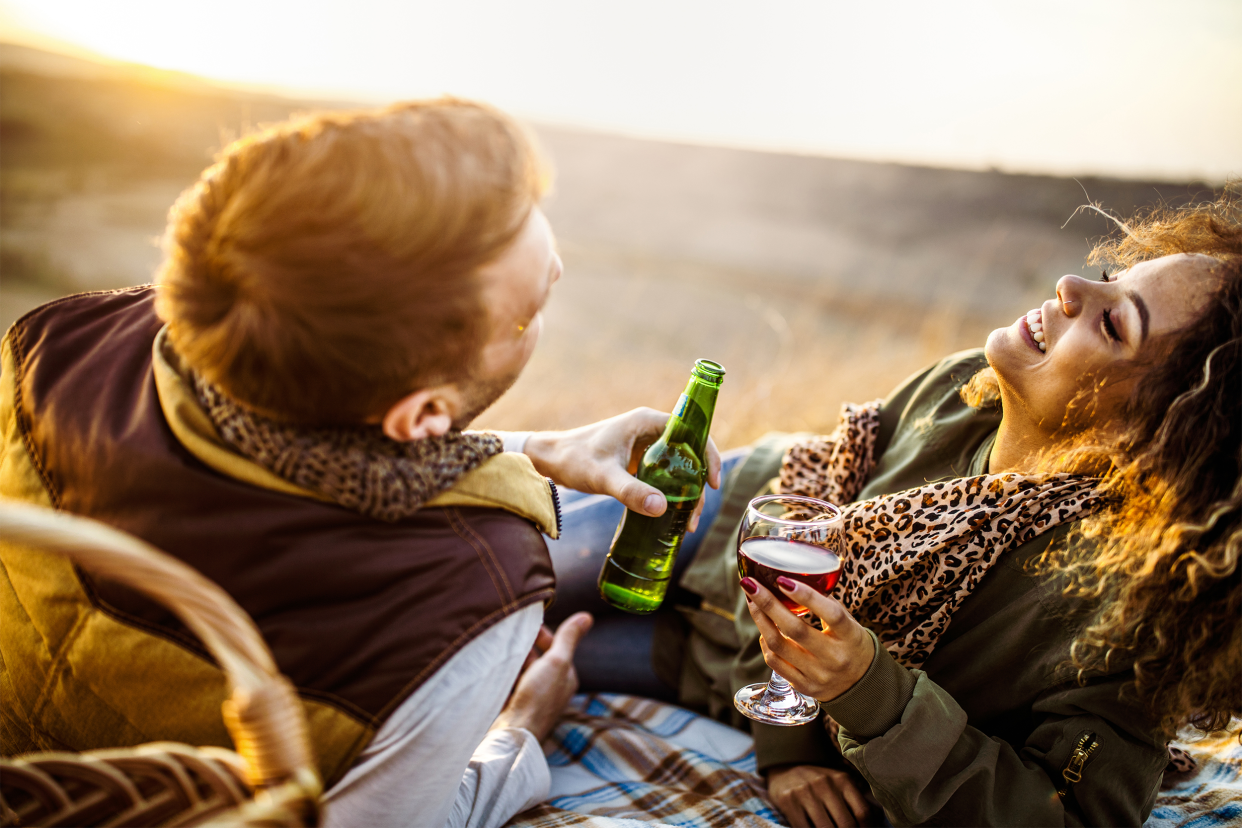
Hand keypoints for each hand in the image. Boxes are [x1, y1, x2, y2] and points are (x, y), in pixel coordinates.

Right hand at [491, 612, 592, 740]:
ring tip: (500, 646)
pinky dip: (504, 672)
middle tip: (510, 633)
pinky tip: (494, 665)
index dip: (543, 634)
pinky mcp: (515, 704)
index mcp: (565, 677)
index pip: (557, 648)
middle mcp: (551, 687)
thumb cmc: (538, 697)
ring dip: (513, 658)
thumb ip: (568, 638)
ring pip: (522, 669)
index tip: (527, 624)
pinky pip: (509, 682)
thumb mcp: (557, 662)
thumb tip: (587, 616)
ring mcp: (532, 697)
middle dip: (525, 645)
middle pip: (538, 658)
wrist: (513, 733)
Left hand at [523, 408, 721, 529]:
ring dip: (685, 493)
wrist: (548, 460)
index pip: (693, 433)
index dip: (709, 456)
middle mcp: (649, 431)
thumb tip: (662, 508)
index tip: (714, 483)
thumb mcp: (603, 476)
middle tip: (695, 515)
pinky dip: (670, 494)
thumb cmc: (573, 459)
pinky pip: (663, 476)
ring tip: (686, 523)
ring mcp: (644, 446)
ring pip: (678, 468)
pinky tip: (671, 516)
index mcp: (647, 422)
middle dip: (697, 485)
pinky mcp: (637, 462)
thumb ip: (630, 491)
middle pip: (689, 454)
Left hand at [741, 577, 874, 701]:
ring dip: (760, 620)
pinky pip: (775, 663)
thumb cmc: (852, 645)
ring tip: (752, 602)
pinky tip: (763, 629)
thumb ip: (828, 605)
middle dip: (768, 603)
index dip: (806, 596)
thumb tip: (796, 581)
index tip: (783, 580)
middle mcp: (834, 658)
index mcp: (851, 637)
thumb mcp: (851, 624)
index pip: (830, 614)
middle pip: (795, 629)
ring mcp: (818, 675)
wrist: (861, 686)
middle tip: (750, 585)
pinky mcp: (804, 687)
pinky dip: (765, 643)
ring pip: (778, 646)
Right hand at [768, 764, 870, 827]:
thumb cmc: (818, 784)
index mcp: (842, 780)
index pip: (863, 813)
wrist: (784, 769)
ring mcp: (805, 792)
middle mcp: (825, 784)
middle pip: (847, 824)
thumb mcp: (838, 785)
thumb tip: (874, 825)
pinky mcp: (788, 801)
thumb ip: (854, 802)